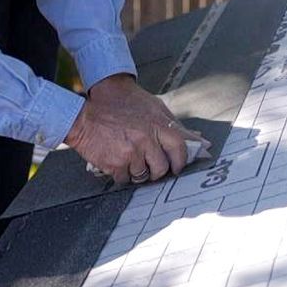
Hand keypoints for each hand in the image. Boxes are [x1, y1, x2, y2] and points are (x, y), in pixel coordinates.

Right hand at [63, 74, 207, 184]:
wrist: (85, 115)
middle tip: (148, 163)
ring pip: (143, 175)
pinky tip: (115, 159)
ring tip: (128, 157)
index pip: (180, 148)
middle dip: (157, 170)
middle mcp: (146, 138)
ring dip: (137, 171)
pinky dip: (121, 174)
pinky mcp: (115, 163)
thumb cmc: (121, 107)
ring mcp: (131, 151)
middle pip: (162, 167)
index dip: (180, 161)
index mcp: (157, 123)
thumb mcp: (152, 108)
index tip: (177, 166)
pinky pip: (125, 179)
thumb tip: (202, 142)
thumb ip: (176, 126)